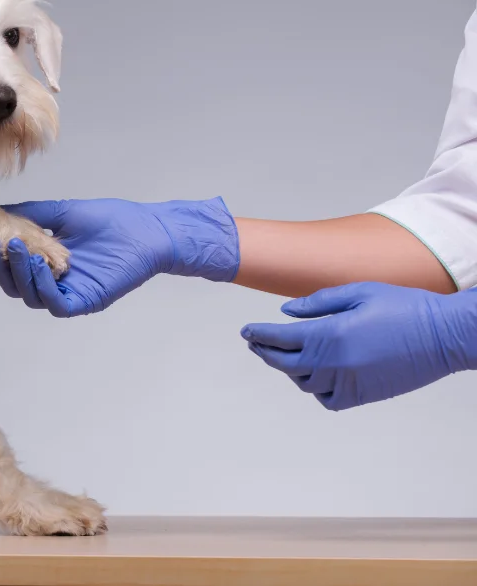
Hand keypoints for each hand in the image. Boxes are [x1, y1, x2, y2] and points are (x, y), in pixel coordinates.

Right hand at [0, 197, 238, 316]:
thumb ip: (30, 216)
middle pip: (13, 283)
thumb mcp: (62, 214)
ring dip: (18, 272)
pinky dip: (42, 285)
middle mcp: (52, 283)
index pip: (10, 265)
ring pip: (29, 295)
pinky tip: (38, 264)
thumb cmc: (113, 222)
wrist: (150, 230)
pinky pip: (55, 303)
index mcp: (45, 264)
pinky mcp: (84, 301)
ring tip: (15, 245)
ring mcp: (68, 294)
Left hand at [242, 282, 476, 410]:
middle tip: (255, 344)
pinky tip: (315, 375)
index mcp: (329, 334)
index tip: (246, 331)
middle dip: (265, 352)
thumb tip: (286, 313)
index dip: (257, 335)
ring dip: (289, 369)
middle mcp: (334, 363)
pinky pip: (328, 399)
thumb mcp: (359, 292)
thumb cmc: (404, 306)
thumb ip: (318, 302)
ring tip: (284, 355)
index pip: (278, 338)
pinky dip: (316, 389)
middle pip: (283, 363)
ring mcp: (349, 382)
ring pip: (303, 382)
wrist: (445, 335)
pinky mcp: (364, 396)